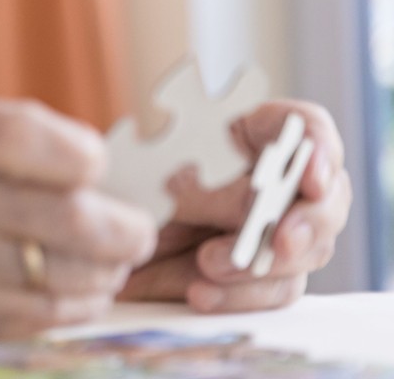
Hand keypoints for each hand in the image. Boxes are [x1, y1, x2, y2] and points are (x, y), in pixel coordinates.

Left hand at [120, 99, 351, 313]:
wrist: (100, 229)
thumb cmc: (132, 180)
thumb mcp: (155, 169)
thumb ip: (200, 183)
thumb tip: (236, 207)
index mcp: (258, 134)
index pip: (308, 129)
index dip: (319, 151)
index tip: (310, 178)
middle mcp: (280, 182)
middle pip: (324, 201)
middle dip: (307, 223)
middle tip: (280, 240)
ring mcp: (279, 232)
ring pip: (302, 254)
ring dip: (262, 264)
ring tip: (209, 265)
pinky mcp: (262, 276)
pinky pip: (267, 291)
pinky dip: (237, 296)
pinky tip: (201, 294)